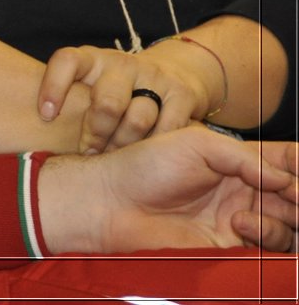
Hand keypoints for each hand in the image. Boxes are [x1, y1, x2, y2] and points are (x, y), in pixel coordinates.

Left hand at [38, 44, 213, 152]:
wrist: (174, 74)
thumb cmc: (115, 91)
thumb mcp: (88, 88)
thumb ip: (66, 106)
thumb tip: (27, 139)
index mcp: (91, 59)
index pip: (66, 61)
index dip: (53, 87)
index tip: (47, 117)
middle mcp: (120, 63)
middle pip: (105, 102)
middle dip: (96, 135)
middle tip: (90, 153)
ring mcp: (153, 76)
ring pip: (137, 117)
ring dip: (125, 145)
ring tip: (117, 158)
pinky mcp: (182, 93)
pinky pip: (167, 127)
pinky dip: (156, 146)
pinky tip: (148, 155)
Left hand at [40, 126, 298, 253]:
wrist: (113, 203)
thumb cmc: (146, 166)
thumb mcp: (197, 144)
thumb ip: (245, 157)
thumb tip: (286, 177)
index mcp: (239, 163)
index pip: (286, 162)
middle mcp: (245, 192)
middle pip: (294, 196)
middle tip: (294, 196)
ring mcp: (240, 221)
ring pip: (289, 224)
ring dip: (284, 217)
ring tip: (248, 212)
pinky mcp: (231, 249)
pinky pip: (270, 248)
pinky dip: (266, 234)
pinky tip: (238, 222)